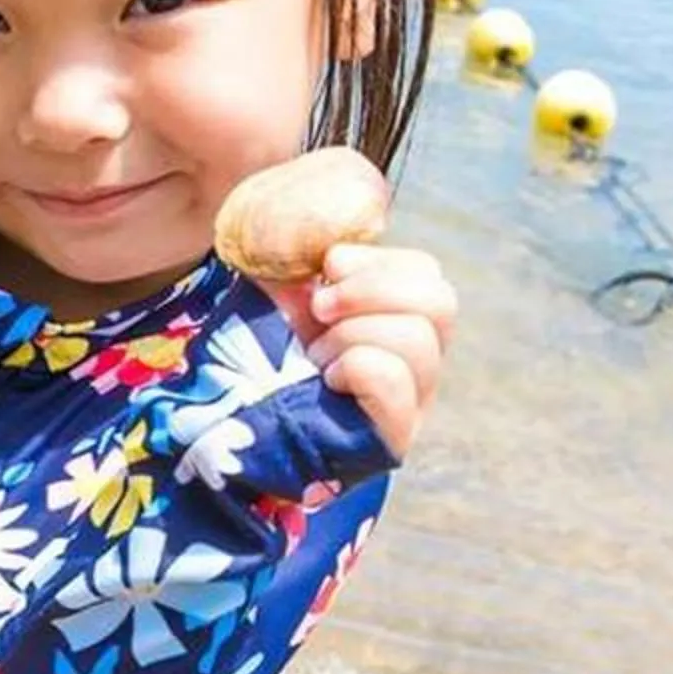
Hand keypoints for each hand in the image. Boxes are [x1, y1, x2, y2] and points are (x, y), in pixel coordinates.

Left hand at [264, 239, 458, 457]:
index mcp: (398, 321)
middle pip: (441, 302)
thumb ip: (306, 260)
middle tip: (321, 307)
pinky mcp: (394, 438)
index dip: (379, 261)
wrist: (231, 429)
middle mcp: (418, 364)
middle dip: (372, 289)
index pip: (428, 274)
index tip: (326, 269)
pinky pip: (395, 381)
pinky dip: (355, 367)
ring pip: (418, 340)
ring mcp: (412, 404)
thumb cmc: (259, 361)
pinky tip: (326, 383)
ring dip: (350, 335)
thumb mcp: (281, 297)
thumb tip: (326, 234)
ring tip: (315, 357)